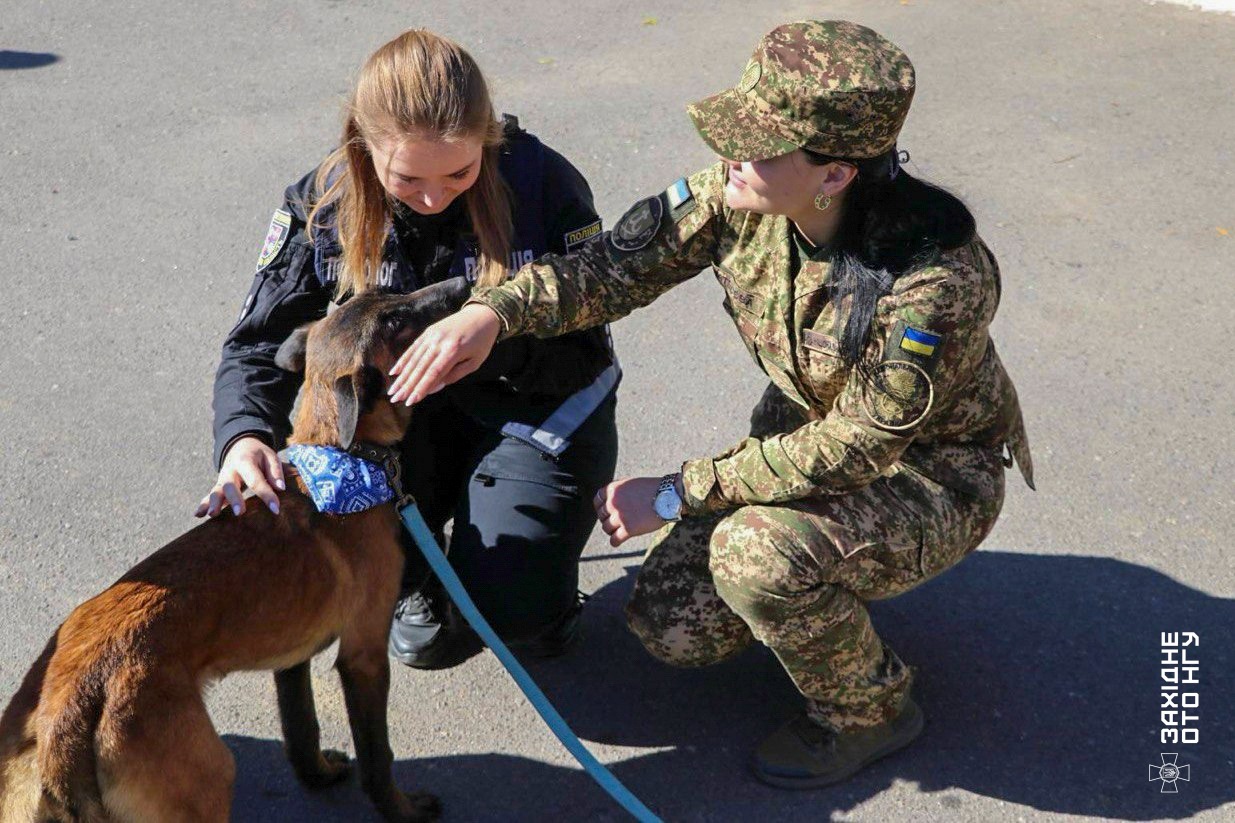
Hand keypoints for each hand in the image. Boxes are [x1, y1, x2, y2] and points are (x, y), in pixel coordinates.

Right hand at [195, 436, 283, 517]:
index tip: (276, 509)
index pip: (256, 480)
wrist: (241, 446)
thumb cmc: (259, 455)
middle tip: (240, 513)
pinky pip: (209, 495)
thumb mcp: (270, 456)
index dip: (266, 495)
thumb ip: (276, 471)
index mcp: (245, 461)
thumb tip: (280, 488)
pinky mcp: (219, 486)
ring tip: (213, 514)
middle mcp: (231, 470)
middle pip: (230, 485)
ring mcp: (222, 479)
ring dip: (214, 502)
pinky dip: (203, 504)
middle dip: (234, 499)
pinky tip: (198, 514)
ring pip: (216, 490)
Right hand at [387, 303, 501, 404]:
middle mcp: (439, 342)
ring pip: (413, 359)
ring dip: (402, 376)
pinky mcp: (428, 331)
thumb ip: (455, 375)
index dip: (421, 388)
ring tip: (392, 390)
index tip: (411, 401)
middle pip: (419, 367)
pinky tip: (394, 372)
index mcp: (453, 351)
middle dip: (406, 385)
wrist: (482, 314)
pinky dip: (403, 360)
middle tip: (395, 399)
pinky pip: (413, 348)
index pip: (433, 373)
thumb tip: (435, 387)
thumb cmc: (482, 342)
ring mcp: (432, 335)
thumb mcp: (475, 362)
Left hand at [593, 476, 667, 546]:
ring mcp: (620, 517)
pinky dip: (615, 542)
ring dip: (611, 530)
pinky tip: (618, 542)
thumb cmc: (654, 489)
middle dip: (607, 519)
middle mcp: (613, 502)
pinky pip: (614, 540)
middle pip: (601, 515)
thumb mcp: (632, 484)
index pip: (597, 500)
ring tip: (619, 531)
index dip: (600, 507)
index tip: (605, 512)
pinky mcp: (628, 529)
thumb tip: (610, 503)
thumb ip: (619, 492)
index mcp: (613, 489)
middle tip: (616, 522)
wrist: (668, 496)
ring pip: (606, 528)